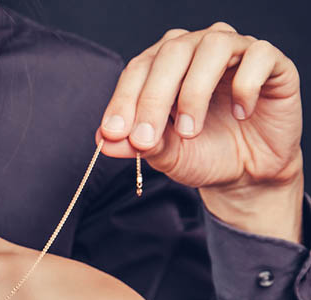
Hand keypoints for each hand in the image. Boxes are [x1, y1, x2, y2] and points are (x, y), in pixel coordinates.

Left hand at [95, 22, 302, 196]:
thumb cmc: (202, 154)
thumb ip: (137, 144)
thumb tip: (104, 141)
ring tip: (189, 132)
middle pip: (171, 53)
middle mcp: (198, 48)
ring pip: (212, 47)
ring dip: (194, 92)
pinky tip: (241, 114)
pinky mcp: (272, 62)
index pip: (138, 69)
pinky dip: (245, 86)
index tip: (113, 133)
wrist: (247, 173)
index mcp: (164, 64)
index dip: (123, 100)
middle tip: (145, 139)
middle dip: (152, 99)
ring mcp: (236, 51)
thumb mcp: (164, 154)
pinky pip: (258, 57)